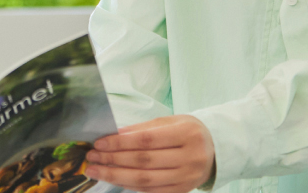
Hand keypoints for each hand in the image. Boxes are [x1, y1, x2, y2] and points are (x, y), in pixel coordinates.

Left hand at [85, 115, 214, 191]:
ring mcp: (187, 177)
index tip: (99, 143)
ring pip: (146, 180)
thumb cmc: (188, 131)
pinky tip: (116, 179)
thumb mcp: (169, 122)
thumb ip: (142, 129)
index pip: (146, 140)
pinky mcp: (183, 191)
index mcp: (186, 134)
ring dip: (116, 176)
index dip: (120, 142)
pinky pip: (152, 191)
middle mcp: (189, 157)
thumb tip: (114, 135)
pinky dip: (131, 186)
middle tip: (92, 158)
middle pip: (144, 162)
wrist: (215, 149)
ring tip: (97, 170)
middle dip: (113, 160)